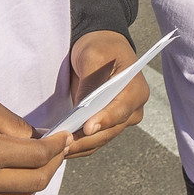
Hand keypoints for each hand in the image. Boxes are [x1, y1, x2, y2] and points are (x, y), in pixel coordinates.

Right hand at [0, 89, 67, 194]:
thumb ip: (16, 125)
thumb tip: (42, 139)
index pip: (38, 157)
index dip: (57, 146)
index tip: (66, 136)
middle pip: (35, 183)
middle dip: (53, 165)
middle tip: (58, 149)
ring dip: (35, 181)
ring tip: (38, 161)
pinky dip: (11, 187)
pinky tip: (9, 168)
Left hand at [62, 31, 146, 158]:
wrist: (102, 44)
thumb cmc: (100, 46)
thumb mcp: (93, 57)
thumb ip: (90, 83)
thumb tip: (82, 109)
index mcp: (135, 90)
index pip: (121, 110)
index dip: (104, 120)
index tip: (87, 128)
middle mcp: (132, 109)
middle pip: (109, 130)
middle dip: (86, 139)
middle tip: (63, 145)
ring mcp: (120, 119)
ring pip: (100, 139)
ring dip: (80, 146)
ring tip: (57, 150)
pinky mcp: (107, 123)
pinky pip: (94, 139)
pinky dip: (79, 144)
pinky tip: (61, 147)